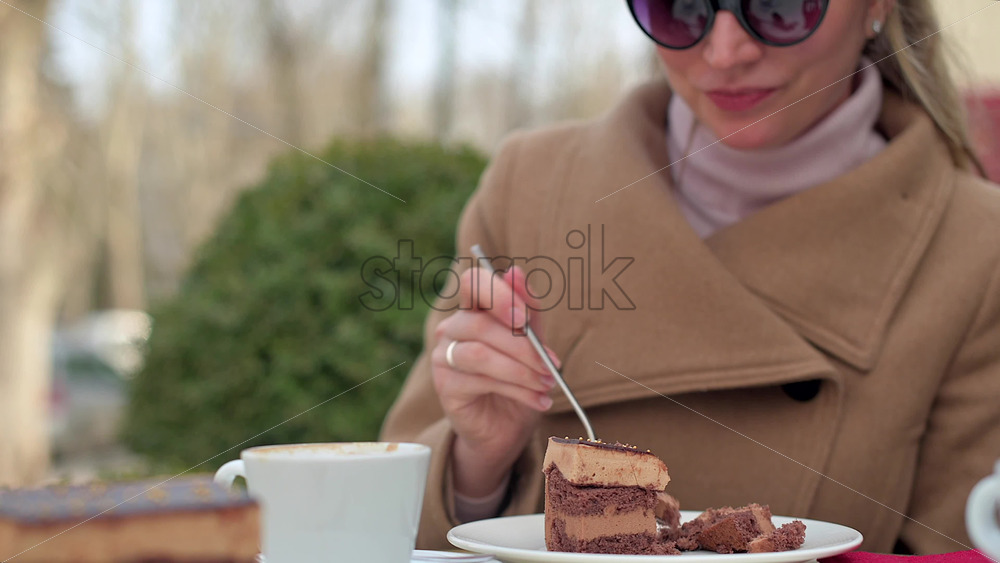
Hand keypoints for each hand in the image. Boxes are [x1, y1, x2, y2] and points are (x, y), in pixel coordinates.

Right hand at [431, 265, 559, 497]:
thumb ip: (527, 310)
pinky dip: (518, 390)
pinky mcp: (445, 385)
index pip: (473, 282)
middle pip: (480, 323)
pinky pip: (480, 381)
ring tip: (547, 384)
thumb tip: (516, 271)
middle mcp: (453, 328)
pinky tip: (538, 401)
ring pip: (480, 355)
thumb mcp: (533, 343)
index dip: (497, 295)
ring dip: (521, 370)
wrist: (506, 427)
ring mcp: (444, 356)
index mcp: (474, 309)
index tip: (524, 318)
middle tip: (552, 364)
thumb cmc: (520, 379)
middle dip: (523, 346)